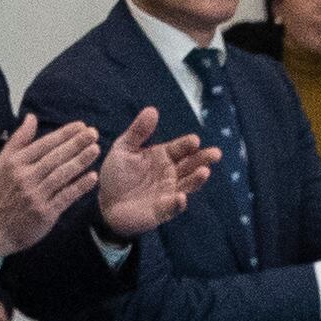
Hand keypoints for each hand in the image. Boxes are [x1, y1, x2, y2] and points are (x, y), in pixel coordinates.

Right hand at [0, 114, 101, 255]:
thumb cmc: (4, 192)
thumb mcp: (3, 163)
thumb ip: (18, 140)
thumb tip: (32, 117)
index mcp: (15, 163)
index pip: (44, 144)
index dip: (64, 134)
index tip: (81, 125)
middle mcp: (25, 178)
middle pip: (55, 157)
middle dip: (76, 143)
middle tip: (93, 133)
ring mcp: (35, 196)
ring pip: (62, 174)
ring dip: (80, 161)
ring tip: (96, 149)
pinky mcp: (45, 212)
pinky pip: (66, 196)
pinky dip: (79, 186)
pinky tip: (92, 177)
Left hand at [91, 106, 213, 238]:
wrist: (105, 203)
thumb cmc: (117, 174)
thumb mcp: (124, 149)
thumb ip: (138, 131)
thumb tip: (152, 110)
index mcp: (164, 156)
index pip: (180, 148)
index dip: (187, 144)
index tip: (194, 140)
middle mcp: (171, 173)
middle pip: (191, 165)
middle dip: (203, 159)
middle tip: (215, 153)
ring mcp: (169, 192)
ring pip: (187, 185)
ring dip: (196, 179)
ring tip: (204, 172)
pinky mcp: (162, 211)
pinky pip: (172, 207)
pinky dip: (178, 203)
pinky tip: (180, 197)